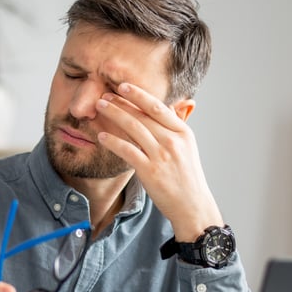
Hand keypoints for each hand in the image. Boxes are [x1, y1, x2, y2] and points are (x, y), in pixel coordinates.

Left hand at [95, 82, 222, 240]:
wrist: (192, 206)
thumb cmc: (187, 177)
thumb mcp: (187, 147)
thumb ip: (174, 127)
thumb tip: (166, 107)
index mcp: (183, 132)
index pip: (158, 106)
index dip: (139, 94)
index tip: (123, 86)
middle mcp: (173, 141)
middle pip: (142, 115)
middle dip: (121, 102)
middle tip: (104, 95)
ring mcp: (161, 156)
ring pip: (133, 128)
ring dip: (114, 115)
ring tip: (100, 108)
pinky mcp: (150, 172)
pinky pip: (127, 151)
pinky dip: (113, 141)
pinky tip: (102, 136)